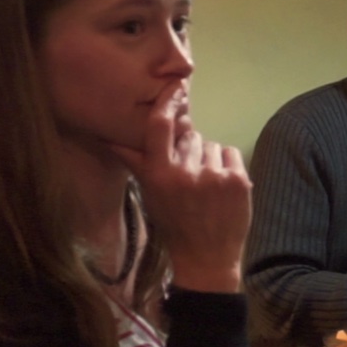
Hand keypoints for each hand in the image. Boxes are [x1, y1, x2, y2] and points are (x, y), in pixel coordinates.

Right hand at [111, 81, 251, 292]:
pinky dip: (228, 166)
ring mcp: (214, 175)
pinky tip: (221, 187)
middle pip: (190, 136)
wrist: (206, 258)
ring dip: (209, 160)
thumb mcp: (150, 193)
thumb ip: (135, 161)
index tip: (176, 87)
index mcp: (159, 174)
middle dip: (190, 151)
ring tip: (206, 186)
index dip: (168, 102)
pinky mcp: (238, 180)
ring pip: (211, 145)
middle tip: (190, 178)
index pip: (160, 126)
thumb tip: (107, 136)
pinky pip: (230, 153)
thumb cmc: (174, 224)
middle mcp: (185, 172)